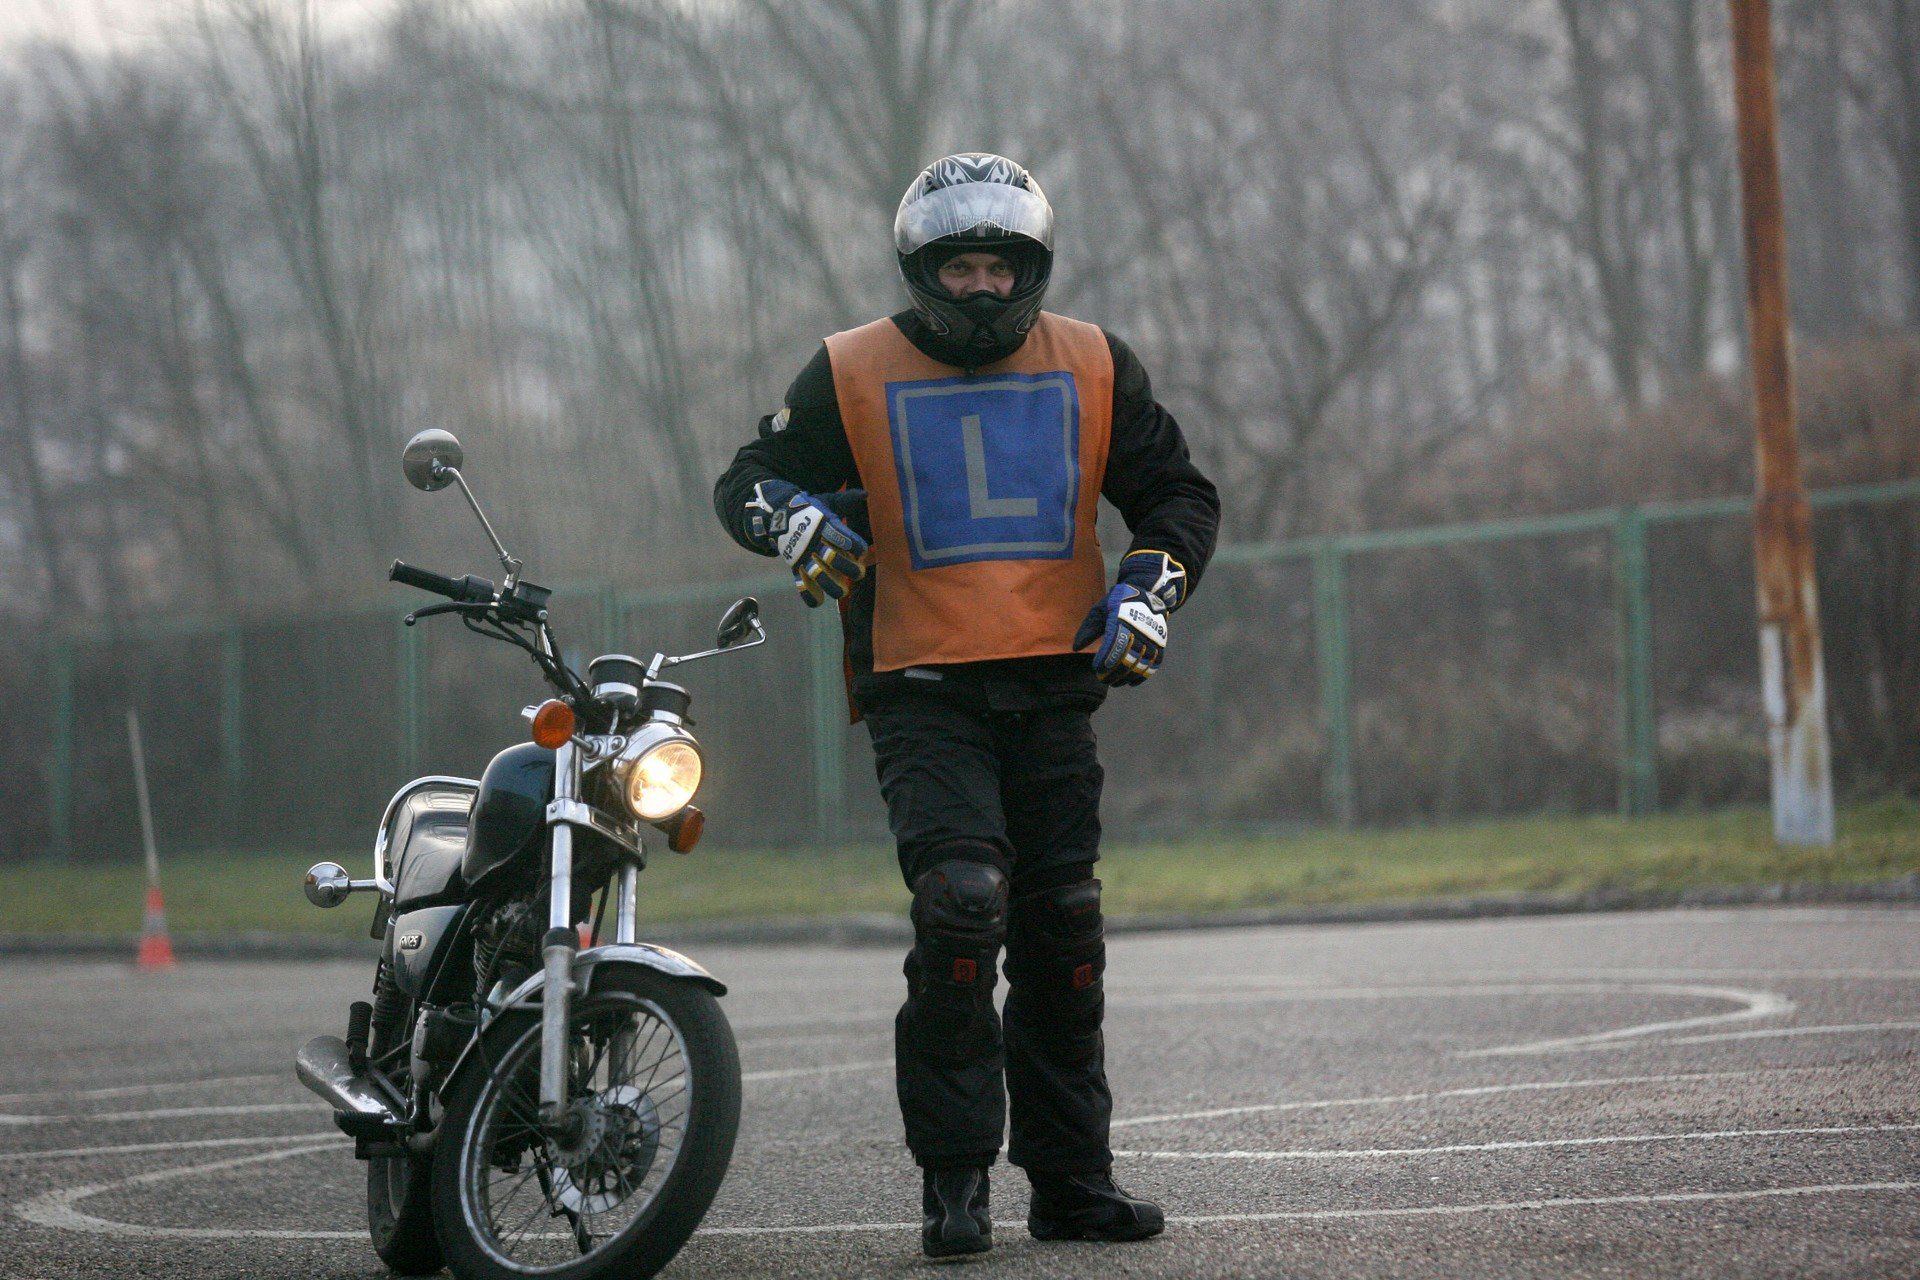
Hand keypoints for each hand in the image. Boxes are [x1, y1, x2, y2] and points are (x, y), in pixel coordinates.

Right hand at [743, 480, 870, 606]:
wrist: (777, 514)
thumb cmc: (809, 509)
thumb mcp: (827, 501)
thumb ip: (846, 500)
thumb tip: (866, 494)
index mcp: (823, 524)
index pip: (840, 535)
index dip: (854, 544)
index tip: (862, 550)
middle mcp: (813, 541)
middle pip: (832, 558)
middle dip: (848, 568)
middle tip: (860, 573)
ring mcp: (802, 555)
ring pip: (817, 574)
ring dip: (831, 586)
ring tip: (843, 591)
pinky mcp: (794, 565)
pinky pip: (799, 583)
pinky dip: (807, 595)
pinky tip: (817, 602)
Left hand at [1072, 550, 1185, 685]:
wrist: (1148, 591)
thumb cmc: (1119, 601)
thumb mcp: (1100, 609)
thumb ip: (1088, 628)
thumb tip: (1076, 648)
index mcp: (1121, 619)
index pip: (1113, 646)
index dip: (1105, 660)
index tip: (1096, 668)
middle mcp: (1138, 629)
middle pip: (1126, 658)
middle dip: (1113, 672)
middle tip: (1103, 679)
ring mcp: (1152, 637)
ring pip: (1140, 663)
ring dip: (1126, 676)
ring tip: (1114, 682)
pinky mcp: (1160, 642)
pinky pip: (1154, 663)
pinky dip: (1143, 675)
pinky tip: (1132, 682)